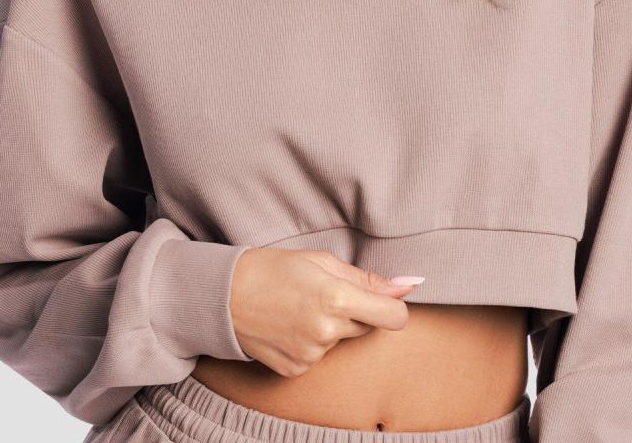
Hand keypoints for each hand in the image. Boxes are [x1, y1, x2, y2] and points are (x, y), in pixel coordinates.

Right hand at [229, 247, 418, 376]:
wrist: (223, 296)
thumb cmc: (272, 268)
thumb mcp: (320, 261)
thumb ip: (366, 278)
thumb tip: (408, 286)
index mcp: (336, 298)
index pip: (393, 317)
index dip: (393, 306)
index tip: (385, 299)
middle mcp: (327, 331)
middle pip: (366, 326)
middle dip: (354, 310)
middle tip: (322, 293)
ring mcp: (311, 355)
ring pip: (340, 340)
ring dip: (330, 325)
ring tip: (299, 307)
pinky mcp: (296, 370)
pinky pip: (319, 355)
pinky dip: (311, 341)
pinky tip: (289, 326)